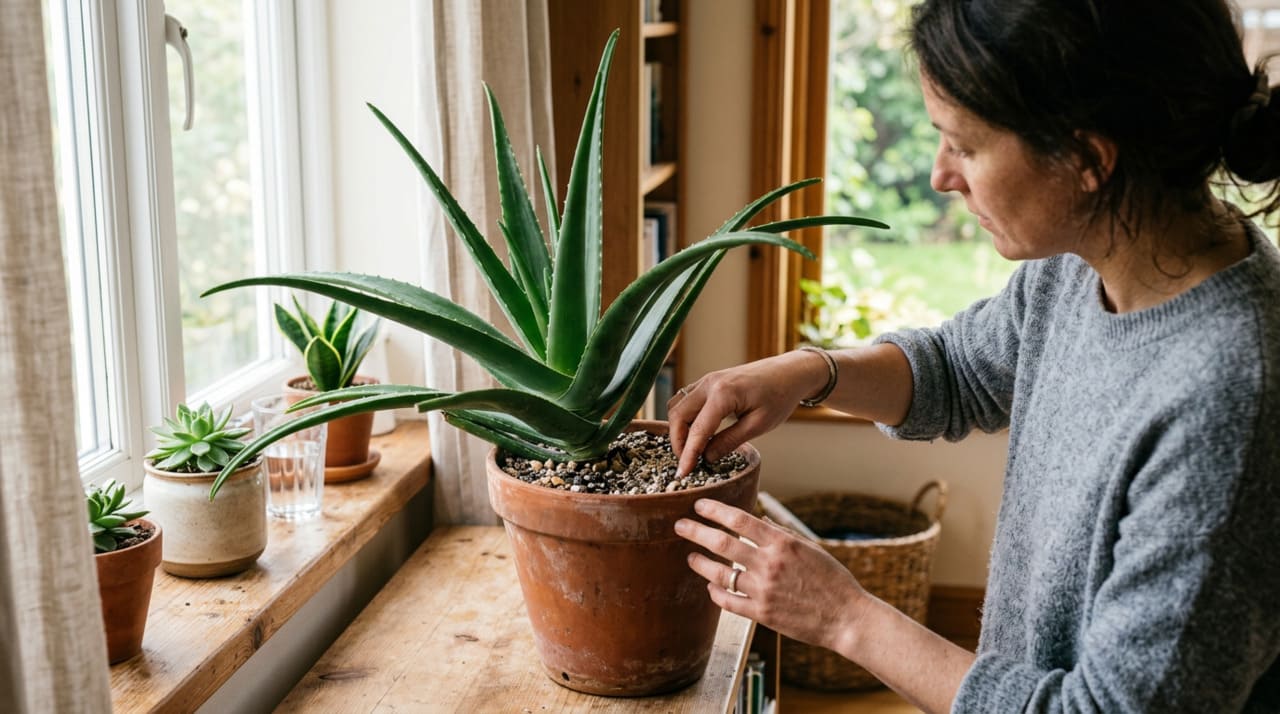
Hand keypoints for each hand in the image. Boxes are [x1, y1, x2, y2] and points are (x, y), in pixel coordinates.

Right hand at [667, 351, 826, 477]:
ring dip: (678, 429)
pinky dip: (684, 417)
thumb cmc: (780, 396)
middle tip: (687, 463)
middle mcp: (709, 383)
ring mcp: (707, 379)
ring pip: (677, 405)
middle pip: (678, 415)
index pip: (697, 430)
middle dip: (678, 442)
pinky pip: (685, 399)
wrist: (790, 372)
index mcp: (723, 394)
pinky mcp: (709, 380)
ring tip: (690, 449)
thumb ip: (730, 441)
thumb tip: (707, 458)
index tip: (682, 474)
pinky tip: (695, 432)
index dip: (688, 455)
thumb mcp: (759, 425)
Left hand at [674, 498, 867, 653]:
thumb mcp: (810, 548)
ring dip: (700, 563)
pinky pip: (728, 601)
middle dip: (695, 531)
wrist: (846, 618)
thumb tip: (759, 520)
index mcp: (782, 543)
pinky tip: (710, 586)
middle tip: (680, 526)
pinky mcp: (761, 614)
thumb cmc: (832, 580)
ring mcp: (763, 590)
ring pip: (720, 573)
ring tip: (691, 557)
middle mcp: (769, 564)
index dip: (714, 510)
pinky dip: (715, 592)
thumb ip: (781, 534)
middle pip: (722, 542)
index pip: (739, 519)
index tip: (699, 505)